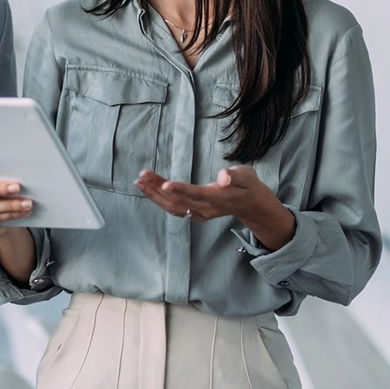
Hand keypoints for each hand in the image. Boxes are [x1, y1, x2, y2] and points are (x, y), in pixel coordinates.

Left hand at [135, 165, 296, 251]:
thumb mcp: (247, 176)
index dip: (181, 190)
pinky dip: (159, 198)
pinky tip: (148, 188)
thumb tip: (223, 176)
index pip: (197, 194)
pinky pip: (173, 207)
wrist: (250, 204)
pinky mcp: (194, 213)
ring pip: (172, 206)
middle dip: (158, 190)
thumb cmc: (247, 185)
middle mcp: (206, 209)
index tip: (165, 184)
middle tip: (142, 177)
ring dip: (154, 194)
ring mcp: (199, 213)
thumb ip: (236, 175)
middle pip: (179, 202)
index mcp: (219, 199)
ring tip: (140, 180)